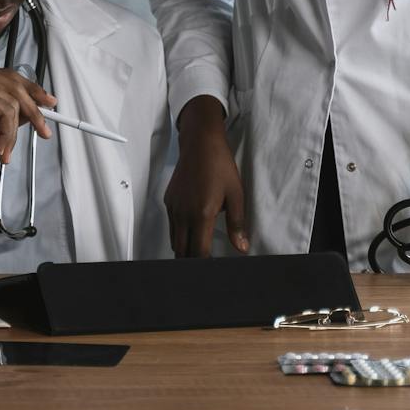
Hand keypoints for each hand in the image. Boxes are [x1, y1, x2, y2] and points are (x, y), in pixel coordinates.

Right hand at [0, 58, 55, 170]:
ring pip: (12, 100)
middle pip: (14, 83)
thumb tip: (30, 113)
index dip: (31, 90)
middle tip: (44, 130)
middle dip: (34, 109)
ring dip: (14, 130)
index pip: (7, 76)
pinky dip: (7, 131)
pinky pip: (5, 110)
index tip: (48, 103)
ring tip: (4, 150)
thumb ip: (4, 116)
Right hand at [164, 95, 247, 256]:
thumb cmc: (218, 165)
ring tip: (197, 251)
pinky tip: (190, 230)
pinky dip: (179, 234)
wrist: (200, 143)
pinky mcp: (168, 201)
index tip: (211, 266)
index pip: (199, 251)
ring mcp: (173, 207)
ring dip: (184, 248)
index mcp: (201, 213)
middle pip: (182, 251)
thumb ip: (237, 223)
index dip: (205, 264)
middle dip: (192, 260)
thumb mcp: (235, 194)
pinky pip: (171, 226)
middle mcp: (183, 213)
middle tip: (204, 262)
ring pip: (174, 240)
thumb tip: (242, 246)